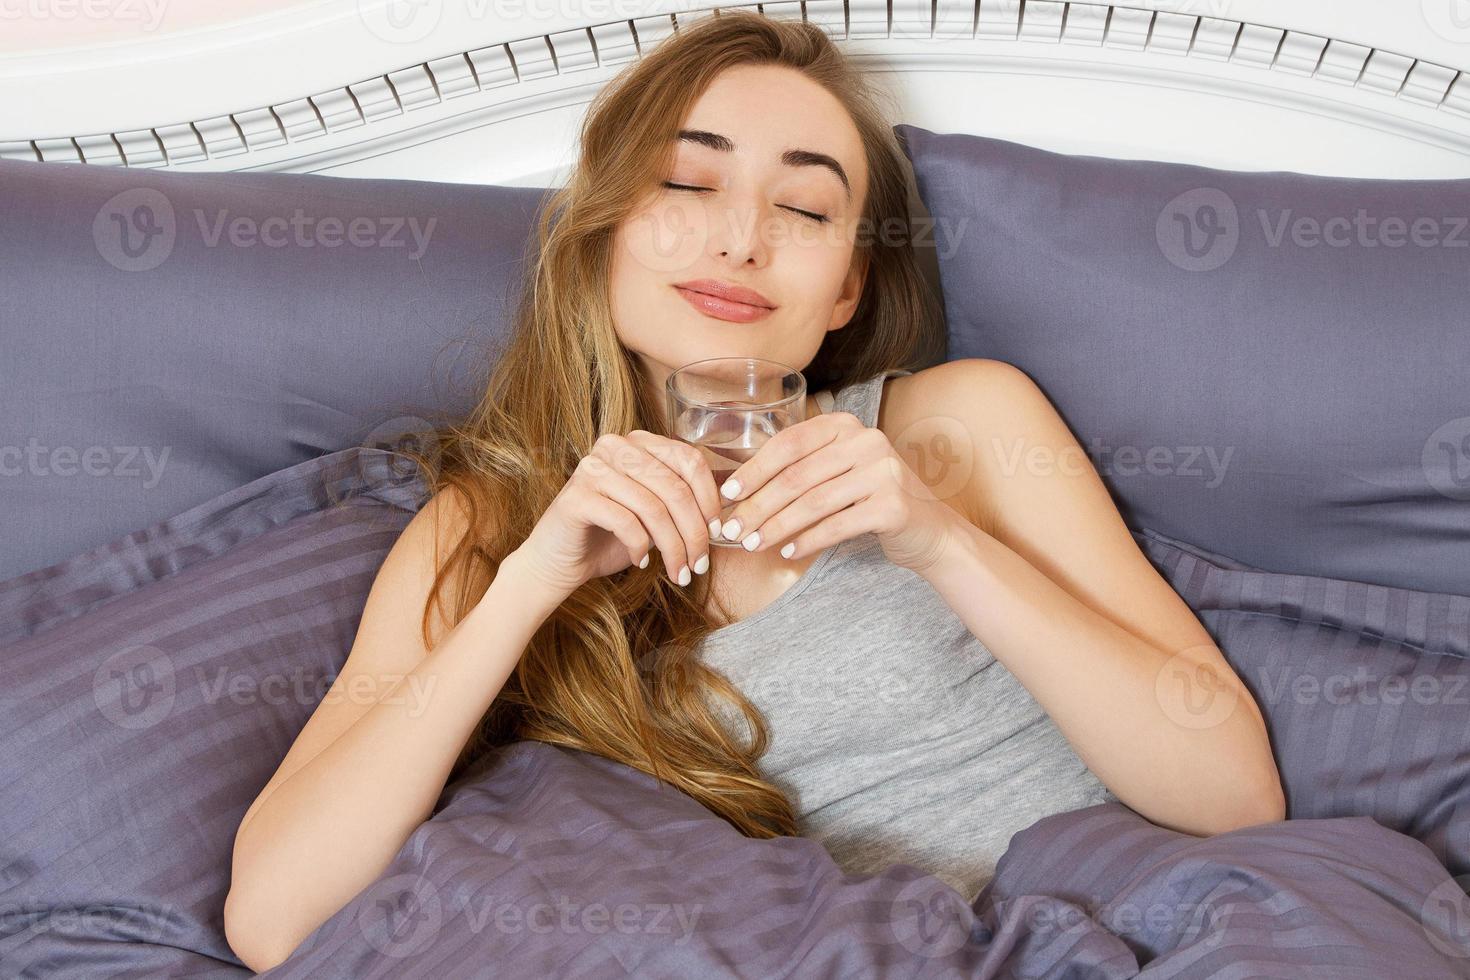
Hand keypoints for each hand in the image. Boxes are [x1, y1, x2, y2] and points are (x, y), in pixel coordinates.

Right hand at [511, 430, 722, 599]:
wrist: (558, 562)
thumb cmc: (611, 538)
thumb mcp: (654, 514)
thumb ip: (682, 502)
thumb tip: (726, 510)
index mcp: (638, 443)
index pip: (690, 461)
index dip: (710, 499)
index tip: (717, 533)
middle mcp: (615, 446)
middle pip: (675, 487)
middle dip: (694, 532)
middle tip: (699, 565)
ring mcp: (593, 468)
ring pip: (654, 508)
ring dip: (672, 547)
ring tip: (677, 572)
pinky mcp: (577, 496)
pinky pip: (626, 521)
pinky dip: (640, 547)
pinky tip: (640, 562)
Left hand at [712, 411, 964, 574]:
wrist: (928, 530)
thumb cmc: (870, 501)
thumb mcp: (837, 473)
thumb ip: (800, 471)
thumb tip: (738, 493)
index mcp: (845, 425)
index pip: (788, 444)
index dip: (754, 470)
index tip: (726, 494)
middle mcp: (866, 440)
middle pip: (797, 476)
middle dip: (758, 506)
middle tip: (732, 531)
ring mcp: (883, 471)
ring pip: (813, 502)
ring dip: (777, 527)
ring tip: (753, 545)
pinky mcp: (894, 505)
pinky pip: (837, 525)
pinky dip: (808, 541)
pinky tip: (789, 552)